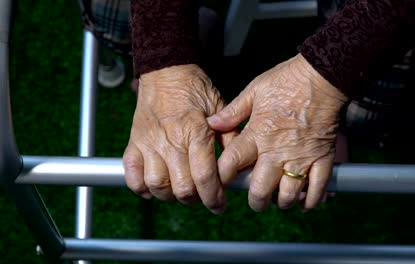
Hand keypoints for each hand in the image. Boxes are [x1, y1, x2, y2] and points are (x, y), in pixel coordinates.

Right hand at [123, 64, 233, 213]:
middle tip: (201, 196)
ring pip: (156, 184)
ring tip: (180, 192)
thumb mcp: (220, 109)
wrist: (166, 71)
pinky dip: (141, 188)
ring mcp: (149, 142)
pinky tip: (155, 187)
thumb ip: (230, 137)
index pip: (204, 175)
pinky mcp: (134, 142)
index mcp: (195, 131)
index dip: (213, 197)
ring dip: (169, 196)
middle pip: (181, 186)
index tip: (219, 205)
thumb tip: (239, 166)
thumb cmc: (196, 90)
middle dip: (195, 199)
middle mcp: (170, 139)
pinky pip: (132, 175)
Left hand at [207, 54, 347, 211]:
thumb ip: (233, 112)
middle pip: (260, 191)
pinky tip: (302, 202)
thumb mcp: (254, 90)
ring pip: (288, 195)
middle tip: (256, 199)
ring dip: (281, 202)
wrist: (323, 76)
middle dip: (255, 201)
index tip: (223, 182)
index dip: (223, 178)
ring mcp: (301, 157)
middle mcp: (277, 151)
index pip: (232, 165)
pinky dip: (310, 201)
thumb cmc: (287, 80)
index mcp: (257, 134)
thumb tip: (212, 123)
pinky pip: (316, 189)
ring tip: (278, 198)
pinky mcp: (323, 158)